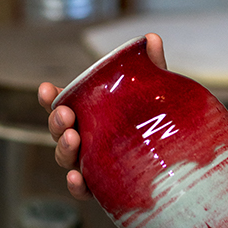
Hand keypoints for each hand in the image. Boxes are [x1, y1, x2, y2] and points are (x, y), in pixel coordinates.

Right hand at [37, 33, 166, 200]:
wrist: (181, 163)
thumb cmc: (158, 123)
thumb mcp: (155, 94)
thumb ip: (151, 69)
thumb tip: (152, 38)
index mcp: (92, 115)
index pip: (64, 104)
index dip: (50, 98)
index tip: (46, 88)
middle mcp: (87, 139)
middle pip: (60, 131)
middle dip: (56, 122)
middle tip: (65, 115)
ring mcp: (92, 163)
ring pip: (66, 158)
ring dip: (64, 149)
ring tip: (73, 138)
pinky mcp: (104, 188)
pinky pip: (84, 189)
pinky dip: (76, 185)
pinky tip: (78, 178)